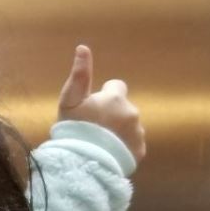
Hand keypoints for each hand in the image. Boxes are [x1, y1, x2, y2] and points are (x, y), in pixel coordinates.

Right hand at [57, 45, 145, 161]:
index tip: (93, 108)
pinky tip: (109, 153)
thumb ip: (79, 75)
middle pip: (123, 108)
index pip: (116, 86)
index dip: (105, 96)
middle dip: (112, 115)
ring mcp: (137, 132)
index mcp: (115, 97)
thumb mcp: (70, 100)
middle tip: (94, 129)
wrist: (83, 163)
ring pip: (129, 126)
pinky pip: (133, 144)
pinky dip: (124, 147)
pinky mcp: (140, 150)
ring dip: (119, 131)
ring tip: (101, 144)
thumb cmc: (74, 129)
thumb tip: (83, 47)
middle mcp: (131, 111)